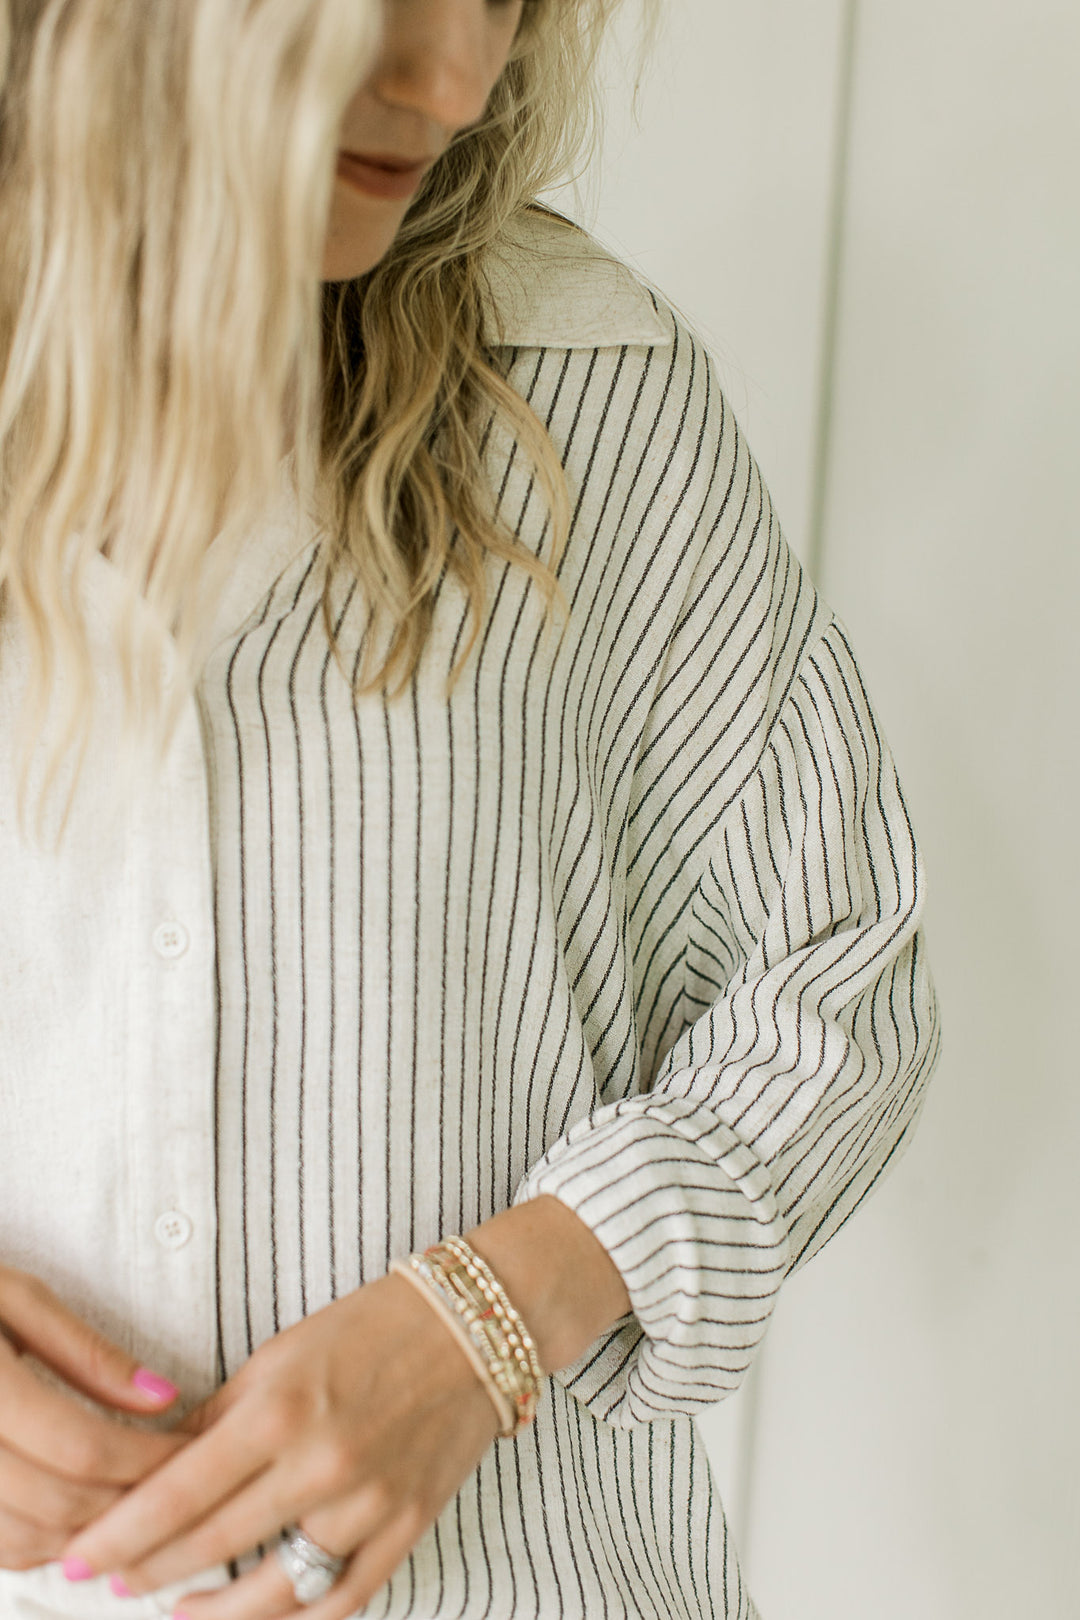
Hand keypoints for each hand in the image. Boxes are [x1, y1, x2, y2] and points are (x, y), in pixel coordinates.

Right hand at [0, 1264, 184, 1570]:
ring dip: (87, 1533)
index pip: (80, 1447)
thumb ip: (86, 1352)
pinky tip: (75, 1515)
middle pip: (57, 1503)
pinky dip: (39, 1544)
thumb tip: (162, 1398)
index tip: (189, 1450)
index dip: (145, 1460)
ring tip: (135, 1501)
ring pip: (21, 1540)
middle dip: (129, 1502)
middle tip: (175, 1484)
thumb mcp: (15, 1297)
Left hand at [62, 1272, 501, 1618]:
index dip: (122, 1535)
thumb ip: (220, 1416)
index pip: (179, 1494)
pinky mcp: (407, 1527)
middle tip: (113, 1582)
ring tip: (178, 1612)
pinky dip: (293, 1619)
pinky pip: (341, 1600)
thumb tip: (161, 1467)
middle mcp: (321, 1463)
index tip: (84, 1558)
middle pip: (213, 1545)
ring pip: (274, 1592)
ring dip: (215, 1613)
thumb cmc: (370, 1328)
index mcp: (281, 1410)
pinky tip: (259, 1617)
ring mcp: (368, 1503)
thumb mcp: (281, 1354)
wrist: (473, 1326)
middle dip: (150, 1571)